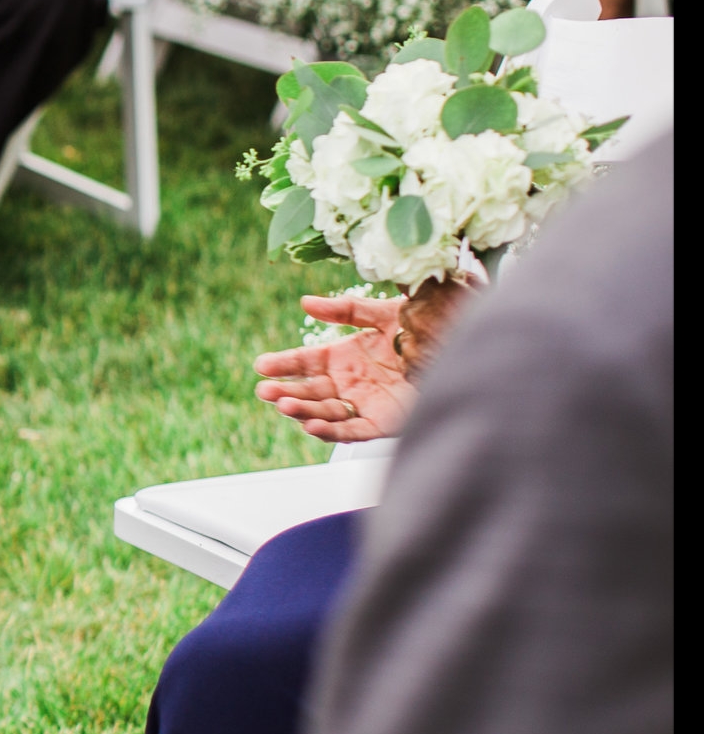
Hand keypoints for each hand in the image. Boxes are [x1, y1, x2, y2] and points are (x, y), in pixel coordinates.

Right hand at [249, 281, 475, 441]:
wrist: (471, 346)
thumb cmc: (432, 326)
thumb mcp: (385, 312)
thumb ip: (346, 309)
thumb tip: (305, 303)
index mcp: (346, 355)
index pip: (305, 362)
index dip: (284, 364)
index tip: (261, 366)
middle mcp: (351, 382)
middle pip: (310, 390)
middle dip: (285, 391)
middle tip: (265, 391)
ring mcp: (366, 403)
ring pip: (325, 412)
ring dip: (302, 410)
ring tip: (284, 405)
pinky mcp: (384, 422)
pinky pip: (353, 430)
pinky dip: (332, 430)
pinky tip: (311, 425)